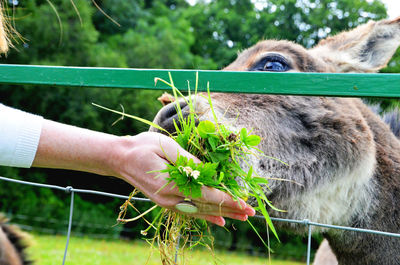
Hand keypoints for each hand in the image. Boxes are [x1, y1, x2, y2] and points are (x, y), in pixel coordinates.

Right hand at [111, 132, 255, 225]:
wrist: (121, 158)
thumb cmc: (143, 147)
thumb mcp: (166, 146)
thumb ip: (187, 161)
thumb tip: (207, 172)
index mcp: (170, 184)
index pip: (205, 194)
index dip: (226, 199)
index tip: (243, 202)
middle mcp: (169, 198)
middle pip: (206, 206)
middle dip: (230, 208)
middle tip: (250, 212)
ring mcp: (167, 203)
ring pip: (200, 211)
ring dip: (222, 213)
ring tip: (240, 217)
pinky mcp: (166, 202)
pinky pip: (190, 212)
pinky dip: (206, 216)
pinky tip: (219, 220)